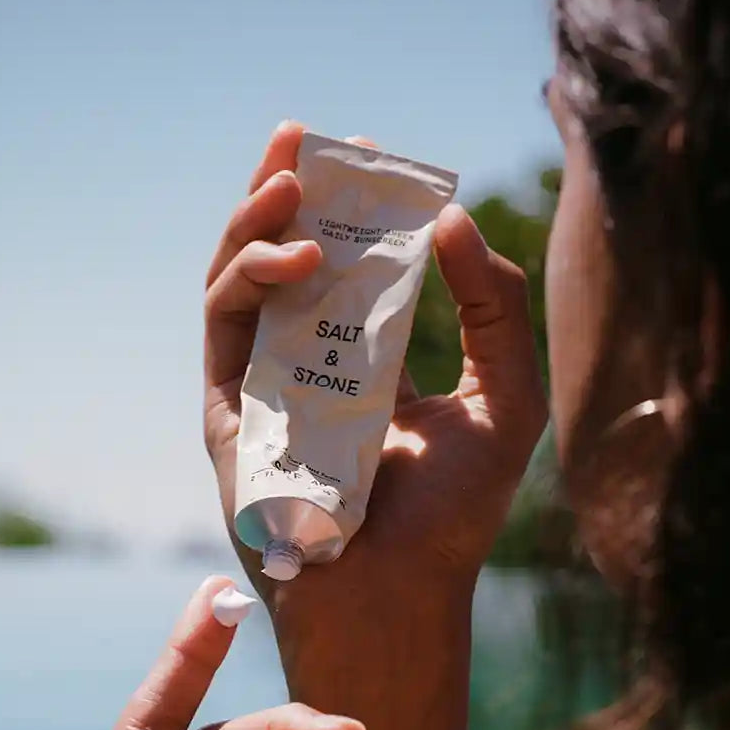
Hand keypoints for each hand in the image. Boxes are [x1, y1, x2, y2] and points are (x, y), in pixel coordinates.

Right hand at [204, 122, 547, 630]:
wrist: (398, 594)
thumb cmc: (454, 514)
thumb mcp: (506, 395)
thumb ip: (493, 305)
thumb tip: (449, 220)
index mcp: (368, 364)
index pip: (350, 268)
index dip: (354, 207)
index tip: (374, 154)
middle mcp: (307, 368)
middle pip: (284, 258)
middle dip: (287, 190)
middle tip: (305, 135)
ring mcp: (261, 386)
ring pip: (239, 279)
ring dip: (256, 219)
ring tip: (292, 179)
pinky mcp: (226, 409)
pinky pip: (223, 323)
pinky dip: (250, 275)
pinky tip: (297, 252)